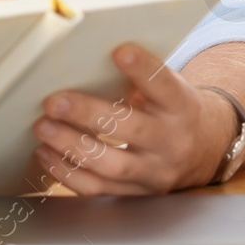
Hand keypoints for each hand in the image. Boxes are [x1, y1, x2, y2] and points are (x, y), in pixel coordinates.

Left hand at [31, 43, 231, 194]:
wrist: (201, 152)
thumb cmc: (169, 109)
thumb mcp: (166, 87)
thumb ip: (137, 75)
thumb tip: (85, 51)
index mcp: (180, 106)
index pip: (163, 86)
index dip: (143, 69)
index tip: (120, 51)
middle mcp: (171, 142)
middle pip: (132, 130)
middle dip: (88, 114)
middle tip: (53, 101)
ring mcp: (154, 173)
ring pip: (112, 165)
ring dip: (71, 146)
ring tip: (43, 127)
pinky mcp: (135, 194)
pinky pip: (98, 190)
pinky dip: (66, 173)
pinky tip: (45, 153)